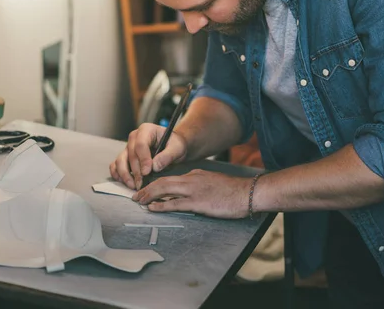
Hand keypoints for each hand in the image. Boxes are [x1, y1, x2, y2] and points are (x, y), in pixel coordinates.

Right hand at [109, 123, 187, 189]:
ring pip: (120, 160)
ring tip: (133, 186)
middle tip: (141, 184)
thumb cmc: (175, 145)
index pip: (140, 144)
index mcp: (146, 130)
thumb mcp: (177, 148)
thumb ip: (167, 156)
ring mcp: (128, 147)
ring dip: (124, 174)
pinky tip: (125, 183)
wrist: (172, 147)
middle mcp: (134, 137)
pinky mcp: (124, 157)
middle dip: (135, 171)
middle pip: (130, 154)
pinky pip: (115, 165)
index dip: (143, 159)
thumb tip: (154, 167)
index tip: (147, 172)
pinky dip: (117, 174)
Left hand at [131, 170, 250, 218]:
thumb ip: (198, 185)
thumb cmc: (232, 191)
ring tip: (139, 200)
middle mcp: (191, 180)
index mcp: (194, 175)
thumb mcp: (211, 182)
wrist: (247, 193)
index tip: (146, 189)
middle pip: (162, 181)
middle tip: (136, 195)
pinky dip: (161, 205)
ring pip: (164, 189)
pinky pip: (175, 203)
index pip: (170, 177)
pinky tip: (152, 208)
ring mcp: (194, 190)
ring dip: (149, 195)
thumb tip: (185, 193)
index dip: (155, 183)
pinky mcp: (198, 202)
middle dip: (147, 188)